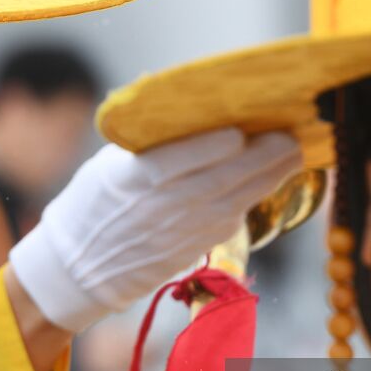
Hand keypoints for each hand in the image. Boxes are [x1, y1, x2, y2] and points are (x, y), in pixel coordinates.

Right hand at [6, 128, 300, 331]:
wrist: (77, 268)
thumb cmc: (91, 204)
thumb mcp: (107, 164)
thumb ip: (147, 140)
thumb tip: (183, 101)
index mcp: (134, 177)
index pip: (185, 156)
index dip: (220, 142)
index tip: (244, 127)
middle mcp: (162, 206)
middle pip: (224, 177)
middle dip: (264, 156)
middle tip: (292, 136)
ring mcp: (181, 232)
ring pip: (237, 200)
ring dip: (271, 177)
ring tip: (294, 155)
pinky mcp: (193, 249)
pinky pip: (230, 221)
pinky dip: (252, 199)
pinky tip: (268, 181)